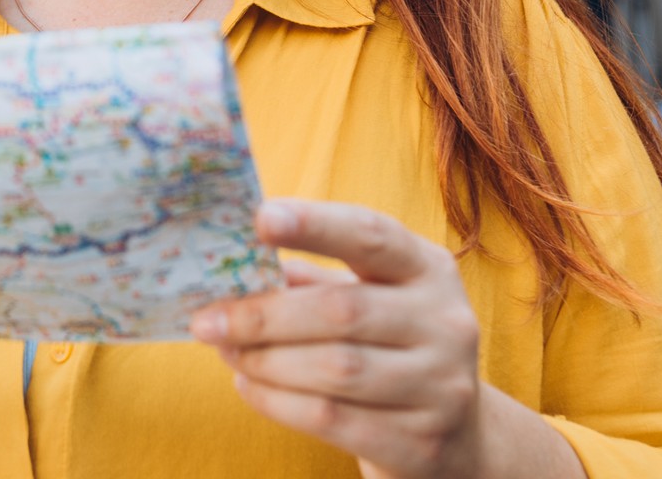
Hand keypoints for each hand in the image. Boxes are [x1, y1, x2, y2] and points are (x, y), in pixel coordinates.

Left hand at [190, 200, 485, 478]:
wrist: (454, 439)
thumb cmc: (387, 349)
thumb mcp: (365, 300)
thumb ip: (308, 279)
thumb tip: (232, 264)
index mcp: (429, 270)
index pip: (371, 235)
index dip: (315, 224)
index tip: (260, 218)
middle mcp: (445, 322)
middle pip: (342, 310)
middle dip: (263, 314)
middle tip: (207, 319)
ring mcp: (440, 386)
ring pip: (334, 369)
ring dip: (265, 361)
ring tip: (226, 352)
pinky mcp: (420, 442)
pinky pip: (331, 418)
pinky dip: (276, 401)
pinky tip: (248, 386)